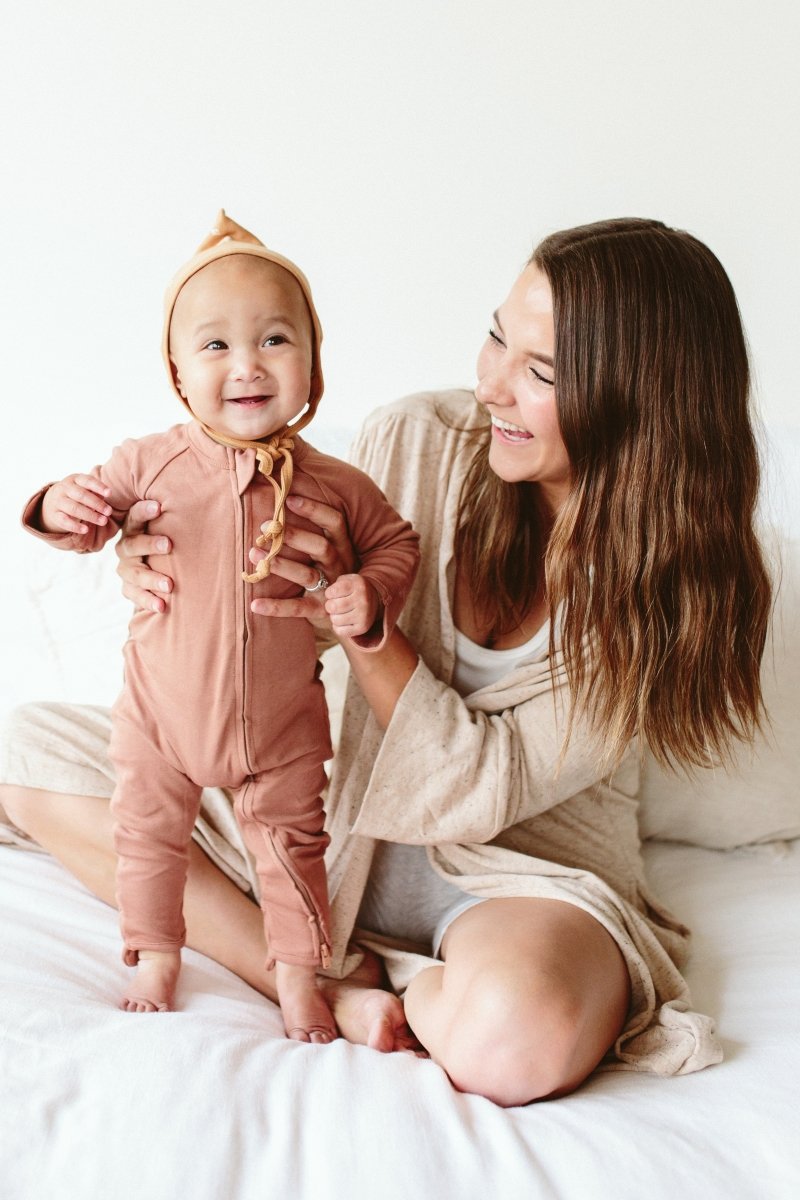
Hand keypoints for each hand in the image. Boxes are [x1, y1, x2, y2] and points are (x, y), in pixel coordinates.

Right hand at [41, 474, 111, 534]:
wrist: (52, 500)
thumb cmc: (76, 493)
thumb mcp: (85, 488)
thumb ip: (95, 491)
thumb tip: (104, 497)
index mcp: (75, 479)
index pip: (87, 481)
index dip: (98, 487)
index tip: (109, 493)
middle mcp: (64, 488)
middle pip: (81, 495)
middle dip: (96, 504)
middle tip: (109, 511)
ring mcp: (58, 501)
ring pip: (74, 508)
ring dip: (90, 515)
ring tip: (103, 521)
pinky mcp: (54, 515)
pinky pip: (64, 521)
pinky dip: (75, 526)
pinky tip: (86, 530)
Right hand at [114, 499, 173, 612]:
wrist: (155, 568)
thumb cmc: (167, 543)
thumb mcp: (170, 528)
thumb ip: (181, 517)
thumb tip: (209, 493)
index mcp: (136, 528)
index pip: (136, 516)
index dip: (144, 511)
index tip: (159, 506)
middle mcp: (127, 547)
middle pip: (132, 544)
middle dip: (150, 544)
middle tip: (169, 545)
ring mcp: (127, 568)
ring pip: (134, 573)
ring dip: (152, 579)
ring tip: (170, 586)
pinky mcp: (128, 587)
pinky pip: (134, 594)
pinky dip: (147, 601)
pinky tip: (162, 606)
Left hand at [250, 494, 356, 628]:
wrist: (349, 612)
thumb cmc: (331, 570)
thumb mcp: (332, 548)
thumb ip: (315, 527)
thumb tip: (289, 491)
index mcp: (342, 546)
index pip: (334, 523)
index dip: (314, 509)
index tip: (288, 499)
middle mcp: (339, 566)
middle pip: (321, 548)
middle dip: (294, 536)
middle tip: (265, 527)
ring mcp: (330, 589)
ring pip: (306, 576)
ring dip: (280, 565)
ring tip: (252, 554)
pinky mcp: (320, 610)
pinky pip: (298, 608)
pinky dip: (276, 607)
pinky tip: (254, 604)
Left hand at [324, 574, 380, 639]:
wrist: (374, 599)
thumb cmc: (354, 589)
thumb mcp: (346, 580)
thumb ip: (333, 584)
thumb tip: (320, 596)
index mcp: (358, 585)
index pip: (332, 592)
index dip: (329, 594)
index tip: (335, 593)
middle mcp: (363, 600)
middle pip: (332, 607)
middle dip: (330, 606)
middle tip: (336, 604)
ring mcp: (364, 615)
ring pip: (335, 620)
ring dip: (334, 616)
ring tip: (341, 612)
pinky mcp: (363, 628)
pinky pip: (340, 631)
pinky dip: (338, 627)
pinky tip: (344, 620)